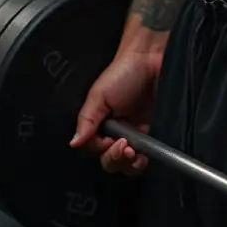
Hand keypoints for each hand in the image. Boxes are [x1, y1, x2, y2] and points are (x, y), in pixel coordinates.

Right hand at [70, 51, 159, 175]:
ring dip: (128, 165)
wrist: (151, 60)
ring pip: (127, 166)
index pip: (94, 150)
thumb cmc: (123, 72)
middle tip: (124, 146)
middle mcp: (116, 133)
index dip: (101, 151)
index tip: (109, 141)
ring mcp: (135, 135)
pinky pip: (146, 158)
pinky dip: (142, 162)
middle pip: (110, 162)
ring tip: (134, 153)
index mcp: (100, 124)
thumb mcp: (99, 95)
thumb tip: (73, 143)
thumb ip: (86, 120)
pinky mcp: (152, 136)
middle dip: (115, 160)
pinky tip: (145, 156)